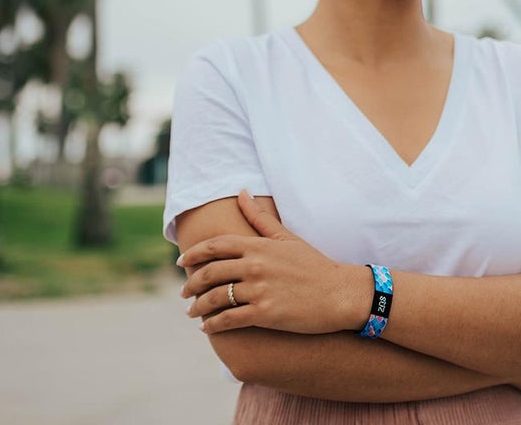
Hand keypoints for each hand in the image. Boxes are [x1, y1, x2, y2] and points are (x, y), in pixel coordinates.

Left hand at [179, 189, 351, 334]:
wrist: (339, 293)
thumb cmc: (313, 264)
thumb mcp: (287, 237)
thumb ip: (260, 217)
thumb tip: (241, 191)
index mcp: (259, 246)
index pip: (216, 246)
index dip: (194, 254)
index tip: (181, 262)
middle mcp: (255, 265)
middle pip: (210, 272)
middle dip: (191, 283)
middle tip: (184, 292)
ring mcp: (259, 290)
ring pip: (215, 298)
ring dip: (198, 307)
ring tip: (192, 313)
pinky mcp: (265, 314)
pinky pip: (229, 320)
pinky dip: (214, 325)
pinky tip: (208, 328)